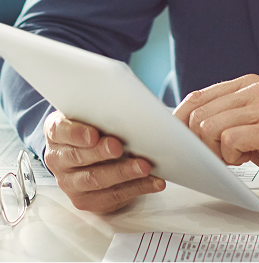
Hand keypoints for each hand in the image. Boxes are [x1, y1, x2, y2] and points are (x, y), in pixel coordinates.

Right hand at [43, 110, 164, 212]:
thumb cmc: (94, 125)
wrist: (87, 149)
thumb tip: (139, 106)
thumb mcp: (93, 112)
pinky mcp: (86, 200)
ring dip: (122, 173)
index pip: (60, 131)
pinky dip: (136, 188)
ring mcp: (70, 182)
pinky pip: (112, 196)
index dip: (76, 133)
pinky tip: (153, 181)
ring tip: (144, 167)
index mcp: (57, 132)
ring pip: (95, 179)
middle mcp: (58, 159)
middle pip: (77, 158)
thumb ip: (105, 108)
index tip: (94, 135)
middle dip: (101, 153)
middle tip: (119, 147)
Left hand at [174, 74, 258, 189]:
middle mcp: (256, 89)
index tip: (178, 141)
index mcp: (250, 84)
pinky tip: (248, 158)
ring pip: (210, 126)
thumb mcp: (258, 122)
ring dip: (216, 150)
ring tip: (238, 156)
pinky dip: (231, 157)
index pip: (198, 97)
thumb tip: (189, 129)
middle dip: (198, 141)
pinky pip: (230, 140)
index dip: (180, 122)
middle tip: (218, 155)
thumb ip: (229, 118)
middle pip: (199, 112)